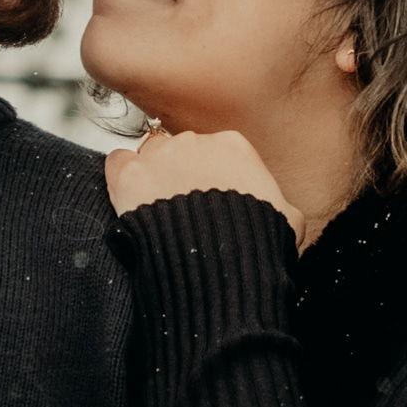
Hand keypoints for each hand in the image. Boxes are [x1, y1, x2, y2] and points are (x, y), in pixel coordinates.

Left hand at [104, 125, 294, 232]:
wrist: (219, 264)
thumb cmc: (256, 242)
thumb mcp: (288, 220)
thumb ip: (281, 205)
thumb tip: (284, 212)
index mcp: (234, 146)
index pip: (216, 150)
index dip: (212, 175)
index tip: (210, 196)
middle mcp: (195, 142)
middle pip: (182, 150)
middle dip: (181, 174)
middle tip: (183, 209)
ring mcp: (160, 156)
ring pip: (149, 153)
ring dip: (152, 175)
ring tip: (156, 208)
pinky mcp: (130, 176)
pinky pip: (118, 162)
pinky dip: (121, 177)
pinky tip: (130, 198)